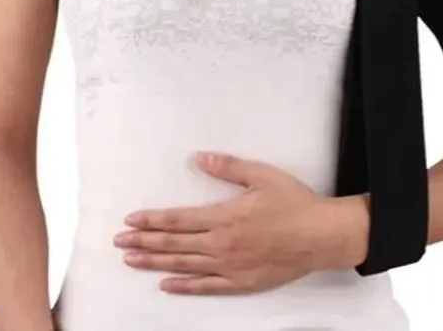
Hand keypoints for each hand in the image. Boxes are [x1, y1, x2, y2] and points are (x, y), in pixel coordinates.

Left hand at [113, 152, 369, 294]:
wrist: (323, 236)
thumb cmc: (294, 204)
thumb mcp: (261, 176)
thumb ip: (227, 167)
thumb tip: (200, 158)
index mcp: (224, 217)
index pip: (177, 219)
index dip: (151, 219)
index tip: (130, 220)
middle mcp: (222, 244)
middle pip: (174, 243)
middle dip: (144, 242)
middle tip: (119, 242)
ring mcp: (231, 266)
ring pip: (184, 265)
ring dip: (155, 262)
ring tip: (132, 260)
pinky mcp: (242, 281)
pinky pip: (206, 286)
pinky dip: (184, 286)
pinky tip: (165, 284)